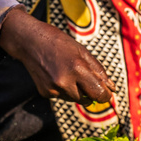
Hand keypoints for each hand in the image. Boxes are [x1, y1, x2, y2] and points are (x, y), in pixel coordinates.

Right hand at [0, 8, 114, 106]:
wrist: (29, 41)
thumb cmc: (58, 42)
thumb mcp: (82, 51)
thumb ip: (98, 71)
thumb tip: (111, 88)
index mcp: (77, 68)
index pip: (99, 94)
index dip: (105, 95)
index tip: (106, 92)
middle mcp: (64, 82)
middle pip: (87, 99)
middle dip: (90, 92)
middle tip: (85, 78)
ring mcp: (53, 89)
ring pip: (74, 99)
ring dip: (76, 90)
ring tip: (67, 72)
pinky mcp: (45, 93)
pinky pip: (62, 96)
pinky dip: (63, 89)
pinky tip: (56, 74)